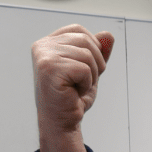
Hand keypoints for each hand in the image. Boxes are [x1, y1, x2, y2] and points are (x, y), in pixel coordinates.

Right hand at [31, 24, 113, 151]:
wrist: (62, 121)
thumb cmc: (72, 97)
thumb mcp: (91, 70)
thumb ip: (98, 52)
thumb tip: (108, 35)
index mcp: (48, 42)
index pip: (79, 30)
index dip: (93, 48)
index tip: (86, 68)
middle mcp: (43, 46)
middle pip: (85, 40)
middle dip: (95, 63)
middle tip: (82, 81)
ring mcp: (44, 56)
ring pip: (87, 54)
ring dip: (91, 75)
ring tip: (77, 86)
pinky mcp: (49, 68)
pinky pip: (84, 69)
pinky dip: (86, 83)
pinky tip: (74, 92)